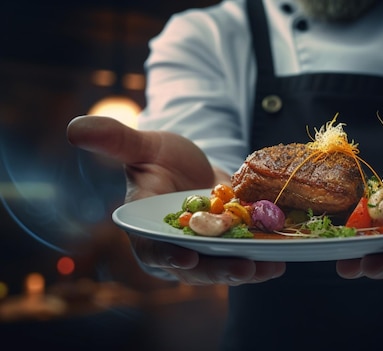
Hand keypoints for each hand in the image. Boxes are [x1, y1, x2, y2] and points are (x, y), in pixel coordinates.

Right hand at [67, 116, 284, 284]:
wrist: (192, 164)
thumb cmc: (161, 155)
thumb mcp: (143, 145)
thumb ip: (115, 140)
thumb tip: (75, 127)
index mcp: (146, 226)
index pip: (151, 247)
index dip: (166, 257)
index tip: (186, 259)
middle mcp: (173, 244)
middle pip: (193, 266)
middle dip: (216, 270)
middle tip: (240, 268)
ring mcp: (202, 248)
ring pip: (220, 266)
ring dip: (244, 270)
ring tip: (267, 267)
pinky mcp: (226, 245)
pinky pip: (241, 257)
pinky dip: (260, 260)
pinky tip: (279, 260)